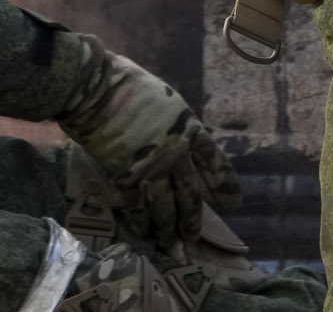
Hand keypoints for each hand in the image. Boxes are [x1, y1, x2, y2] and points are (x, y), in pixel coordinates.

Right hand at [58, 39, 239, 239]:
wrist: (98, 90)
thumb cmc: (128, 84)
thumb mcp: (164, 100)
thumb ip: (172, 123)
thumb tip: (174, 137)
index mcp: (189, 129)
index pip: (214, 162)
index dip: (224, 184)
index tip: (234, 203)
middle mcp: (176, 154)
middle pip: (190, 194)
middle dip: (193, 219)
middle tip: (195, 238)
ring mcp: (152, 169)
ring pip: (165, 208)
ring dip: (169, 230)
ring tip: (173, 247)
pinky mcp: (125, 179)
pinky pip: (137, 209)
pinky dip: (141, 224)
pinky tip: (143, 236)